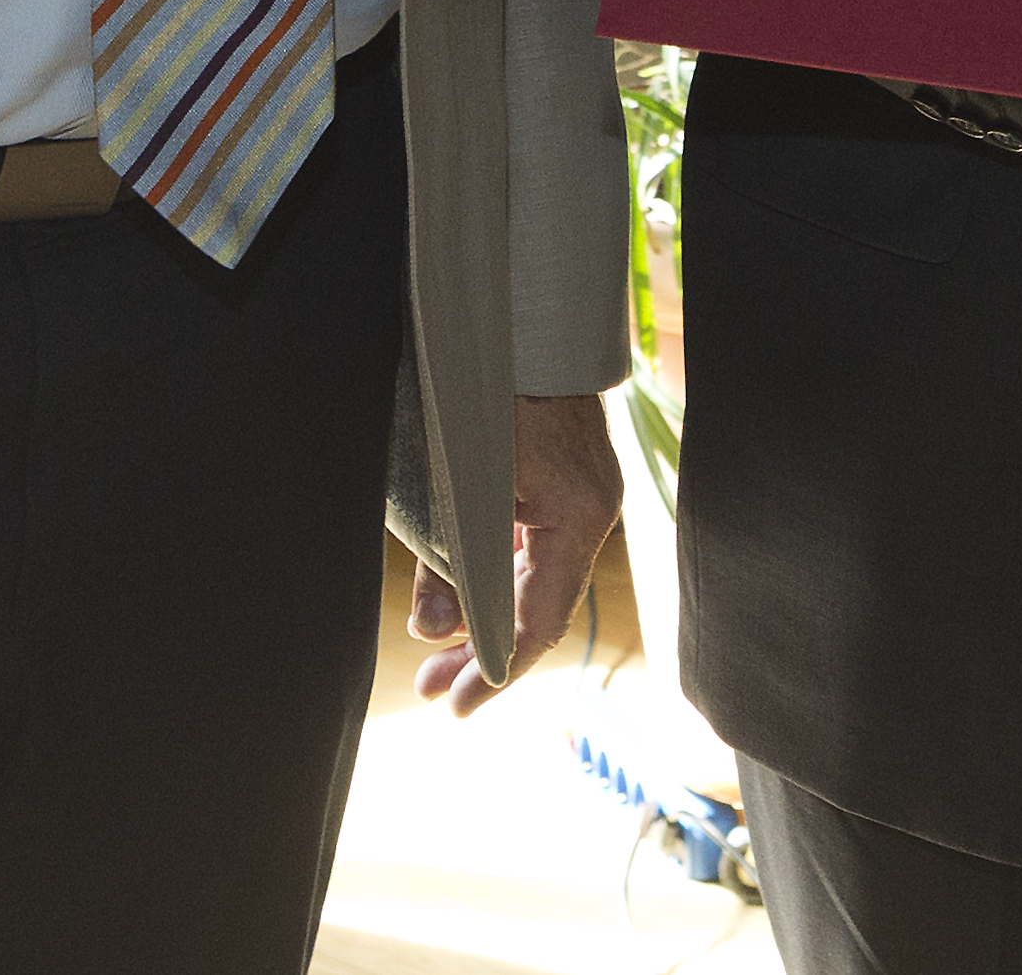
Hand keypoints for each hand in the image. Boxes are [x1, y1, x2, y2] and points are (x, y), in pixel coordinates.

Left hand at [410, 390, 622, 714]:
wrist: (522, 316)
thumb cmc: (487, 391)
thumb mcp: (455, 483)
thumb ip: (445, 562)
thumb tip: (430, 631)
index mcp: (577, 516)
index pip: (539, 620)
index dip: (496, 670)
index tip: (457, 706)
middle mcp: (590, 510)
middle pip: (537, 603)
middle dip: (480, 650)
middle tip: (433, 692)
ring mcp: (582, 492)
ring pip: (533, 575)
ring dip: (486, 613)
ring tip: (436, 656)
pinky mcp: (564, 476)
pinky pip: (533, 543)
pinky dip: (498, 574)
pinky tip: (464, 598)